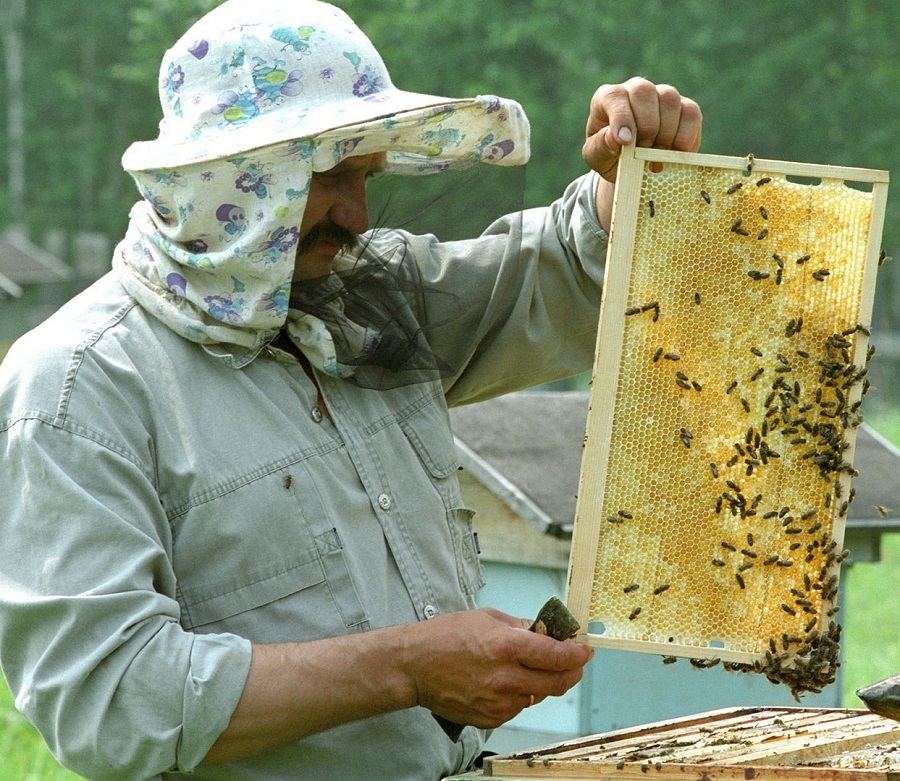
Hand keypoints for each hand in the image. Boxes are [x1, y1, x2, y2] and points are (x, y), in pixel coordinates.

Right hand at [401, 608, 592, 728]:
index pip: (556, 655)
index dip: (577, 654)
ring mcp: (498, 702)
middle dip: (571, 672)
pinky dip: (519, 695)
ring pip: (537, 696)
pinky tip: (504, 681)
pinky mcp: (490, 718)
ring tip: (528, 668)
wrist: (415, 667)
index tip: (585, 651)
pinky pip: (517, 707)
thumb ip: (520, 627)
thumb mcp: (486, 618)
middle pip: (556, 682)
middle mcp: (506, 677)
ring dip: (541, 682)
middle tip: (574, 663)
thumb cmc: (445, 637)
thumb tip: (545, 631)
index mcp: (506, 646)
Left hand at [582, 77, 701, 229]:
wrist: (630, 167)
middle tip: (643, 151)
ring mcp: (661, 96)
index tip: (626, 142)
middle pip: (644, 92)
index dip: (622, 118)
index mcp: (609, 98)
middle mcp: (636, 90)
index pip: (614, 97)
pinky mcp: (684, 108)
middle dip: (646, 125)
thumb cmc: (609, 157)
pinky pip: (691, 113)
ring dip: (665, 132)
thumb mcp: (597, 156)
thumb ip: (602, 146)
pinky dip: (685, 136)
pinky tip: (675, 154)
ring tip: (656, 159)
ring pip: (669, 99)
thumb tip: (617, 138)